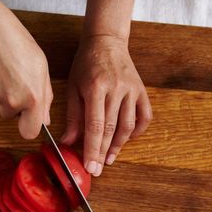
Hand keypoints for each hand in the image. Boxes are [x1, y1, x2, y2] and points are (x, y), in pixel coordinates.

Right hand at [0, 0, 52, 138]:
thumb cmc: (15, 41)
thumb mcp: (41, 67)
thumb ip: (45, 97)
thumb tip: (45, 119)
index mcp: (32, 97)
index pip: (30, 132)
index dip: (29, 126)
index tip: (28, 119)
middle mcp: (11, 102)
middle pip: (11, 116)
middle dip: (14, 105)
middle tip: (14, 81)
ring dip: (0, 93)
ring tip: (2, 70)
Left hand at [61, 35, 151, 175]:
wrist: (106, 41)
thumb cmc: (85, 65)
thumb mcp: (73, 87)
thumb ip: (73, 116)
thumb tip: (67, 142)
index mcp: (96, 87)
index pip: (95, 125)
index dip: (92, 148)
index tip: (90, 167)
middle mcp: (116, 89)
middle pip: (111, 128)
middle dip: (103, 152)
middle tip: (97, 169)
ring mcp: (132, 89)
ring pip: (128, 125)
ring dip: (119, 145)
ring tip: (108, 158)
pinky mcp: (141, 90)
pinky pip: (144, 116)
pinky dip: (137, 131)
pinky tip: (126, 139)